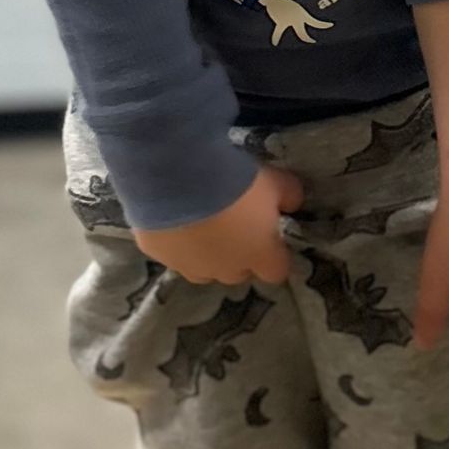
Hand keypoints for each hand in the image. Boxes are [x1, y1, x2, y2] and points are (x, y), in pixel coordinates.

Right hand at [136, 163, 301, 286]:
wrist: (178, 176)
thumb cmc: (236, 182)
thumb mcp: (275, 182)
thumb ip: (289, 197)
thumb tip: (292, 204)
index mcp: (259, 256)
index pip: (276, 271)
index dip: (274, 255)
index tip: (272, 238)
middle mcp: (224, 270)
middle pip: (238, 272)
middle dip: (239, 255)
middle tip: (235, 225)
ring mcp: (188, 266)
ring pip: (202, 269)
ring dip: (206, 254)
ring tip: (201, 223)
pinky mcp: (157, 254)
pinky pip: (170, 252)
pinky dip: (173, 239)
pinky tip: (171, 215)